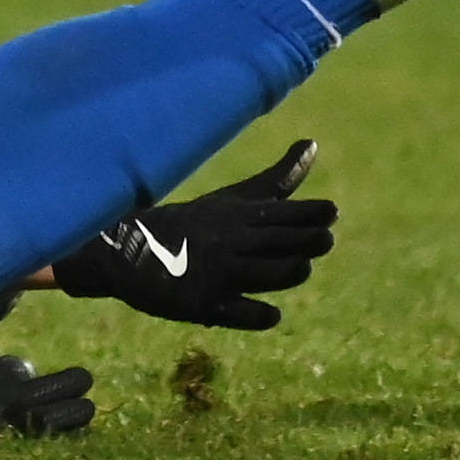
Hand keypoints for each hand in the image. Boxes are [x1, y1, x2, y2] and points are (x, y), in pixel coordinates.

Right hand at [49, 142, 333, 330]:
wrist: (127, 250)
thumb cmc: (196, 224)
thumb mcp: (236, 198)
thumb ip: (279, 178)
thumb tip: (313, 143)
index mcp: (237, 217)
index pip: (282, 212)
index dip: (311, 212)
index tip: (331, 211)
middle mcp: (228, 242)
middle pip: (279, 241)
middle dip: (308, 239)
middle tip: (325, 238)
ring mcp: (216, 272)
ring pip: (265, 274)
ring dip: (289, 271)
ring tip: (299, 267)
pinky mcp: (202, 303)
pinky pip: (237, 313)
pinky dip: (259, 315)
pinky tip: (270, 313)